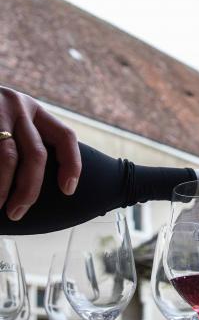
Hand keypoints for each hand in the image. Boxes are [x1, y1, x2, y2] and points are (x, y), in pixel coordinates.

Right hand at [0, 87, 81, 220]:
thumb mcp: (9, 117)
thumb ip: (25, 140)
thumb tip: (54, 186)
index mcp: (33, 109)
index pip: (65, 137)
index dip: (72, 165)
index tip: (68, 191)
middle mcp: (16, 106)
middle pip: (35, 154)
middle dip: (29, 189)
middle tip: (17, 213)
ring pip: (8, 158)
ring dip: (3, 188)